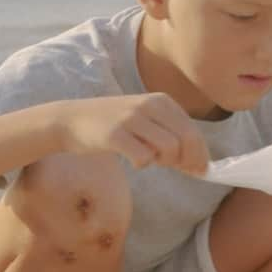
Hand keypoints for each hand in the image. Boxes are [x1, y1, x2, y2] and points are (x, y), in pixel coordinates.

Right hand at [58, 93, 209, 175]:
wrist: (71, 119)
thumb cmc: (112, 124)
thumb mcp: (145, 120)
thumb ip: (170, 135)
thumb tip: (197, 163)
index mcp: (160, 100)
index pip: (193, 131)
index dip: (200, 154)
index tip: (200, 170)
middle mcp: (148, 105)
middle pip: (186, 140)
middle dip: (187, 161)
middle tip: (178, 170)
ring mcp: (131, 119)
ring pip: (168, 148)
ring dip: (164, 162)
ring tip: (150, 160)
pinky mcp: (115, 134)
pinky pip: (143, 157)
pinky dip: (142, 164)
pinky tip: (134, 161)